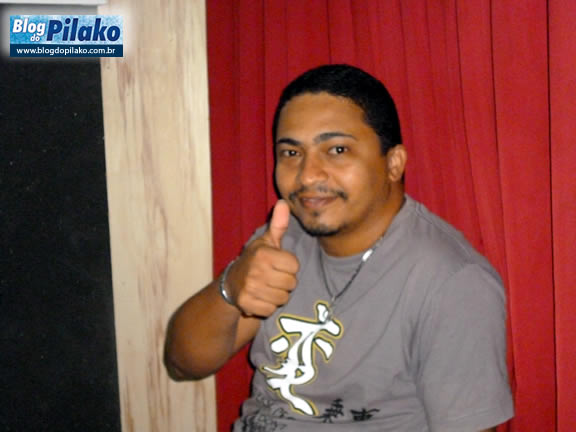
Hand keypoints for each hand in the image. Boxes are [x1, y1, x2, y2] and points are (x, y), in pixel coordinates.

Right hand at [225, 200, 299, 316]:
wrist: (230, 283)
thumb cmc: (255, 260)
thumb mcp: (267, 241)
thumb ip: (278, 224)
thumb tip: (283, 202)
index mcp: (264, 254)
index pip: (295, 265)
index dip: (289, 266)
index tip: (278, 264)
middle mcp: (256, 271)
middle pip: (291, 283)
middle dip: (285, 282)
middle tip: (273, 277)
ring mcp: (250, 289)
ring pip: (283, 298)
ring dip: (278, 295)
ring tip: (267, 287)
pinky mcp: (247, 304)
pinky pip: (271, 309)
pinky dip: (268, 306)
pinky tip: (260, 297)